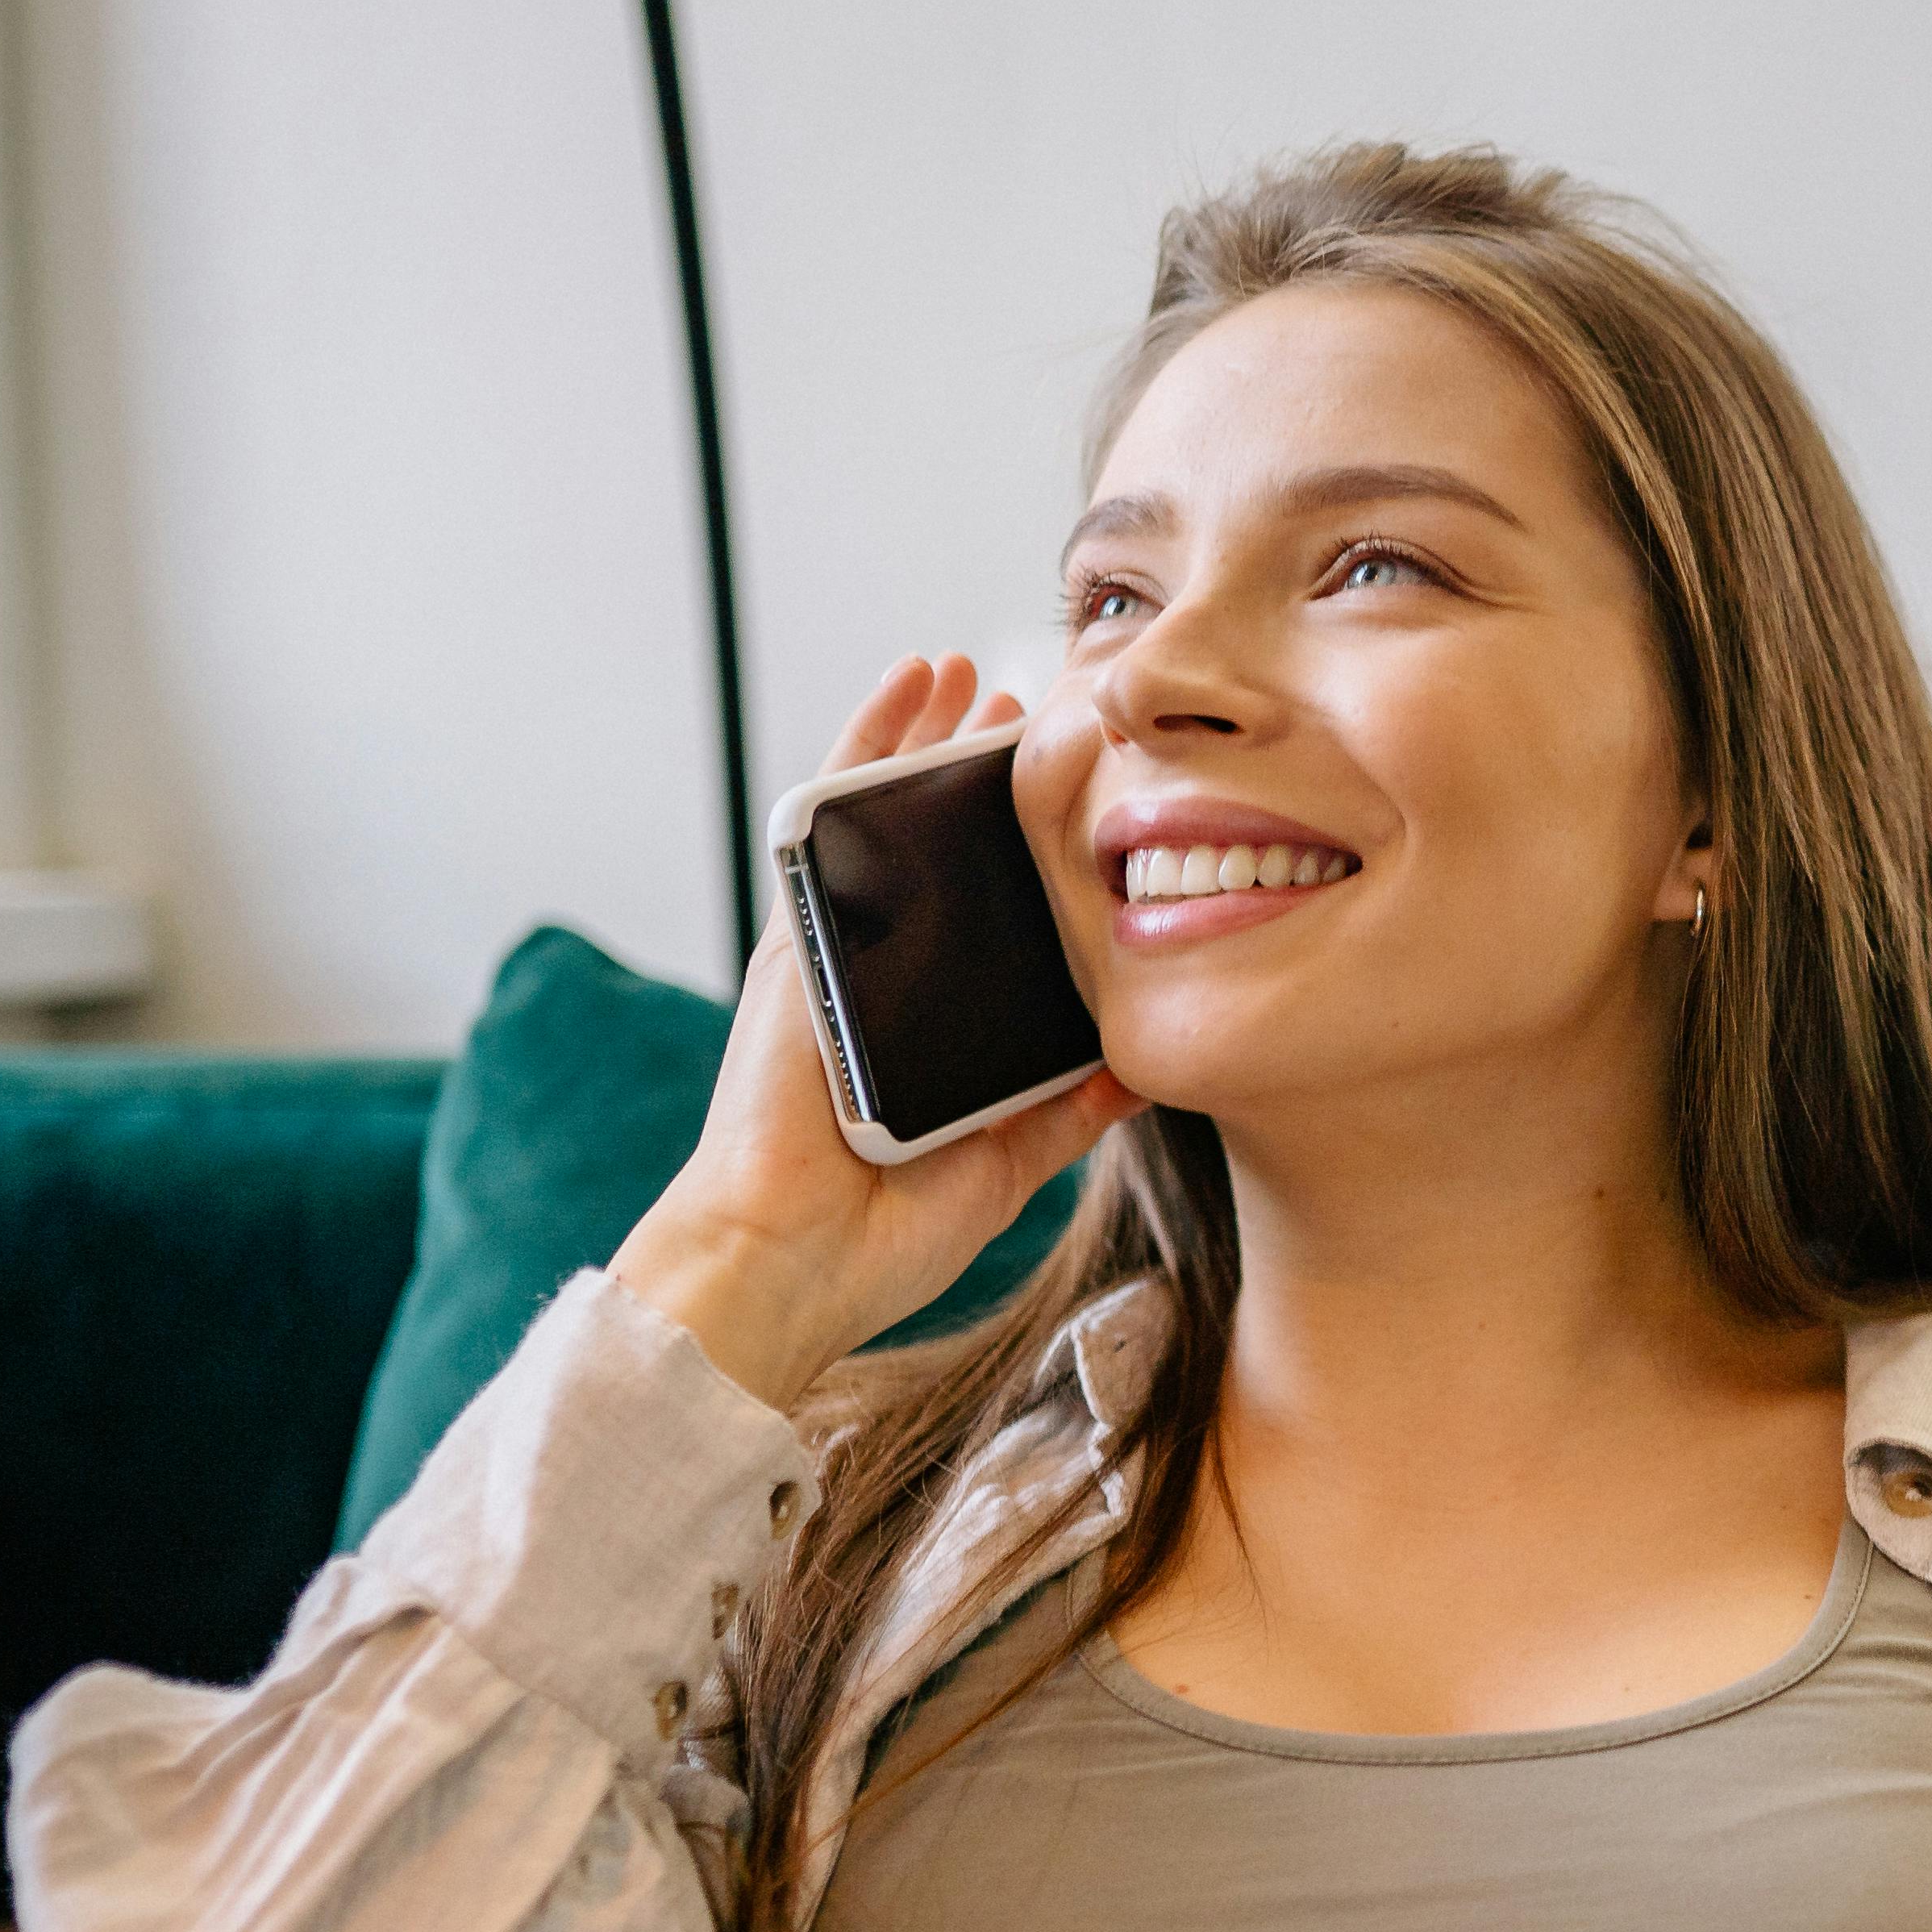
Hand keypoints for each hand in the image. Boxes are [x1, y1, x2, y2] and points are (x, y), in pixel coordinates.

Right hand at [607, 654, 1144, 1409]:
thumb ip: (1064, 1109)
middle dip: (972, 771)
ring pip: (879, 810)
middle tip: (1034, 702)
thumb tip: (1142, 1063)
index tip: (1070, 792)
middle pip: (924, 846)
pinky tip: (909, 682)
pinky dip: (871, 740)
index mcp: (919, 1020)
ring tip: (969, 666)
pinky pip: (836, 814)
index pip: (970, 911)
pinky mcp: (800, 934)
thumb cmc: (880, 1230)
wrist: (789, 1265)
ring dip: (923, 731)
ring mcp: (830, 945)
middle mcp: (872, 971)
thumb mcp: (1008, 1160)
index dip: (1015, 846)